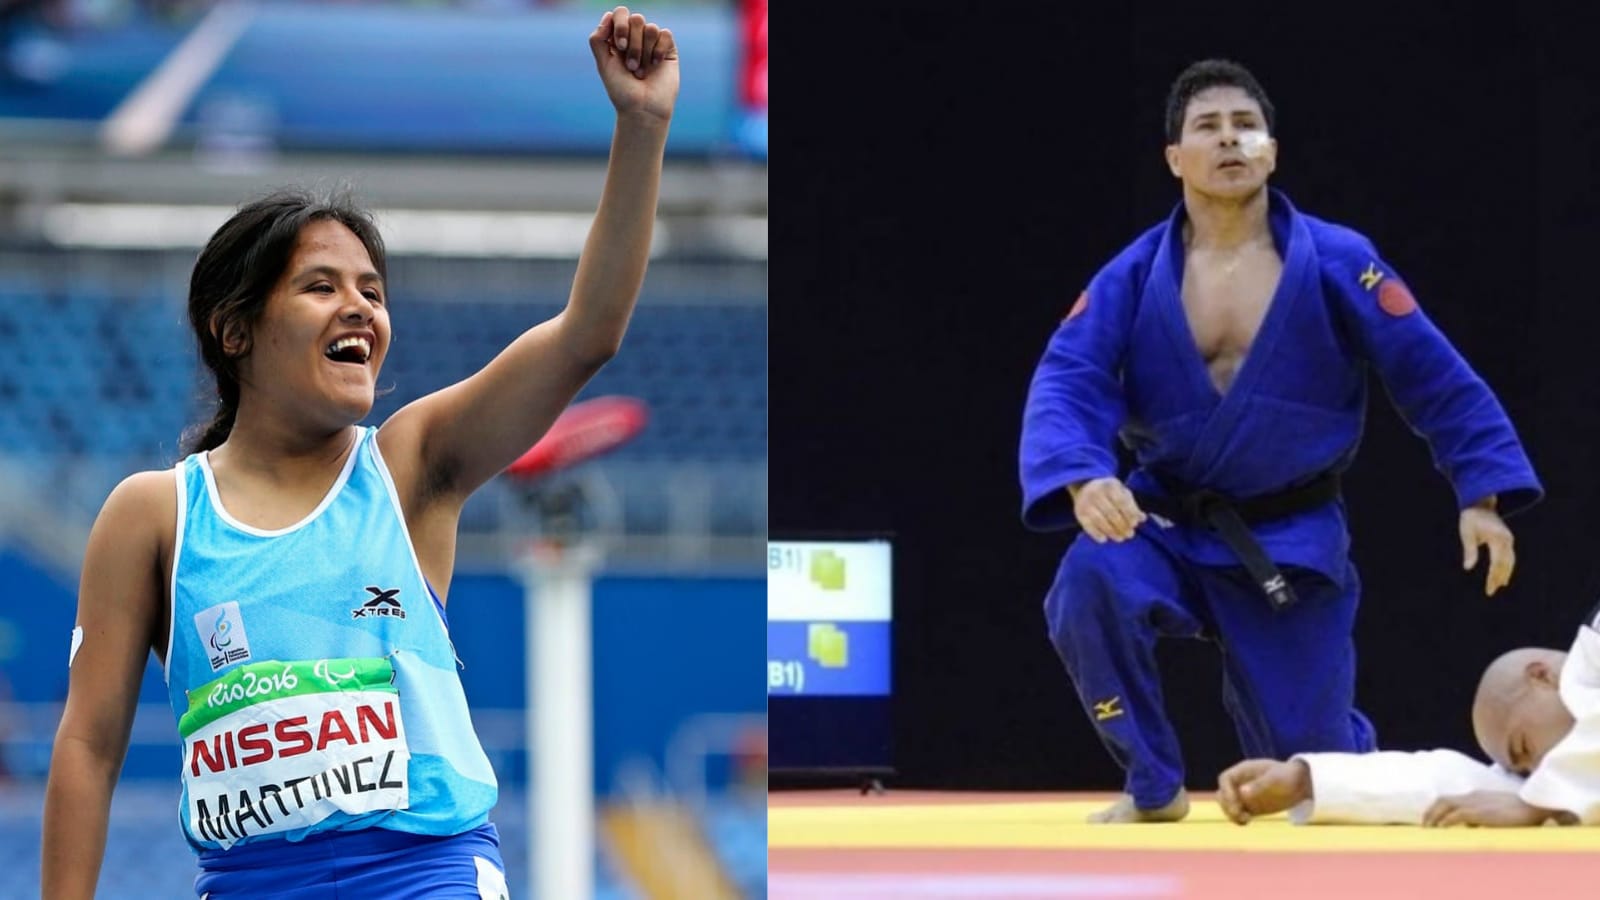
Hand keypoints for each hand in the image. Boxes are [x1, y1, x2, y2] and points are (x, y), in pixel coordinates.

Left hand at [589, 6, 679, 122]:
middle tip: (631, 66)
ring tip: (641, 71)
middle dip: (633, 43)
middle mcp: (635, 37)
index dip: (619, 25)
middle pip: (635, 19)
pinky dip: (658, 51)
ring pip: (650, 27)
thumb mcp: (603, 64)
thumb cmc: (622, 90)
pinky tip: (655, 66)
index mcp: (618, 37)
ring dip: (644, 52)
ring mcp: (652, 42)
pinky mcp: (668, 49)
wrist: (643, 109)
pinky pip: (665, 34)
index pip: (620, 14)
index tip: (619, 46)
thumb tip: (608, 15)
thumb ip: (598, 39)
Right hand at [1068, 477, 1145, 542]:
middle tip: (1130, 534)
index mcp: (1109, 485)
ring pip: (1100, 520)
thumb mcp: (1122, 492)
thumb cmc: (1109, 491)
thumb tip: (1142, 518)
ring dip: (1111, 532)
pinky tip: (1104, 540)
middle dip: (1122, 525)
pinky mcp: (1078, 513)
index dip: (1129, 514)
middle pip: (1111, 512)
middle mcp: (1096, 493)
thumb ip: (1132, 504)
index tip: (1135, 524)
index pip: (1121, 502)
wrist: (1085, 486)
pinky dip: (1096, 534)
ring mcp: (1085, 503)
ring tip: (1120, 538)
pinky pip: (1087, 525)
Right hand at [1216, 758, 1310, 824]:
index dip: (1226, 791)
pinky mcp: (1251, 807)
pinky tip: (1246, 822)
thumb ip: (1259, 785)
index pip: (1225, 779)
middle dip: (1227, 804)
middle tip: (1238, 813)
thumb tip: (1242, 792)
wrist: (1301, 784)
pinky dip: (1238, 819)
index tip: (1235, 802)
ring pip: (1228, 805)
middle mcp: (1241, 783)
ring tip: (1244, 820)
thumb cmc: (1287, 776)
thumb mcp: (1275, 779)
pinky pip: (1238, 814)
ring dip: (1231, 813)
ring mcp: (1245, 795)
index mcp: (1244, 771)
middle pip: (1223, 793)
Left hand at [1423, 791, 1556, 826]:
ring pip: (1445, 804)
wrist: (1533, 806)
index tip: (1431, 820)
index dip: (1437, 809)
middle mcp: (1472, 796)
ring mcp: (1475, 802)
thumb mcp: (1496, 813)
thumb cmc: (1519, 811)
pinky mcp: (1481, 812)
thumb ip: (1482, 817)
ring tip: (1429, 828)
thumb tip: (1472, 827)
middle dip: (1430, 812)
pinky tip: (1442, 829)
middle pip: (1442, 800)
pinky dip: (1447, 821)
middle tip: (1425, 825)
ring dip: (1434, 816)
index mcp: (1475, 796)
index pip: (1449, 799)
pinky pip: (1457, 815)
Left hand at [1459, 497, 1514, 595]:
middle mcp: (1506, 539)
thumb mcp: (1467, 533)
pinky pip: (1509, 557)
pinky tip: (1502, 577)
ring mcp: (1508, 539)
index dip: (1493, 576)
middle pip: (1505, 563)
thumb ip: (1469, 550)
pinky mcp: (1507, 540)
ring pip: (1510, 561)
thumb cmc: (1471, 518)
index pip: (1497, 562)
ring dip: (1505, 574)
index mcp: (1497, 537)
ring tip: (1498, 586)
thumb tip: (1467, 567)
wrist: (1480, 504)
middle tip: (1491, 591)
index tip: (1489, 587)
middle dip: (1499, 577)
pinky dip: (1507, 567)